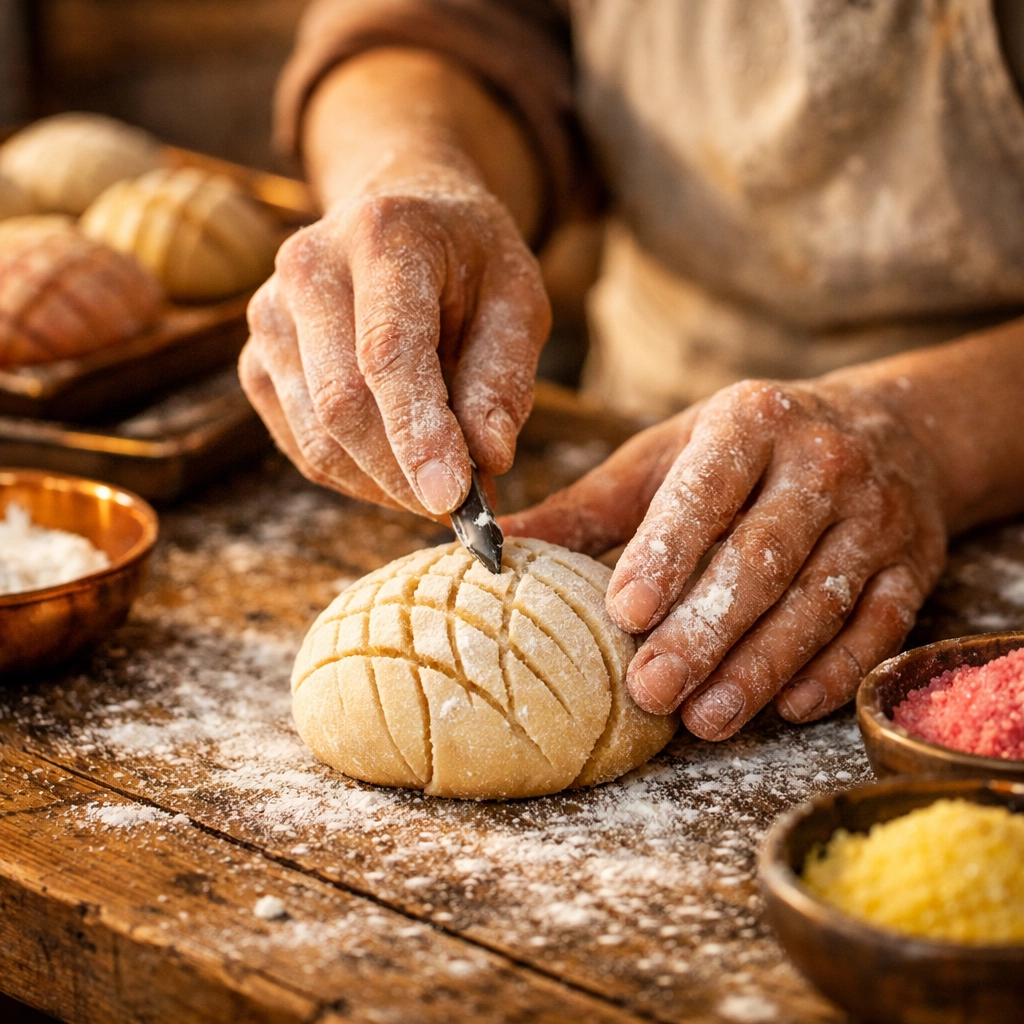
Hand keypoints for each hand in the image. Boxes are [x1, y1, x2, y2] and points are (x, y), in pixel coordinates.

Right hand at [239, 172, 550, 517]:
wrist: (402, 220)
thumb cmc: (469, 262)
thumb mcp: (517, 301)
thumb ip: (504, 378)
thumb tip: (489, 460)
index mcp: (381, 236)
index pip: (388, 352)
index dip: (418, 433)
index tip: (453, 499)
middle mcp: (308, 269)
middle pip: (341, 404)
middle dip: (406, 474)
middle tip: (468, 504)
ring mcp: (269, 317)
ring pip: (318, 439)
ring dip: (386, 484)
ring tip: (441, 481)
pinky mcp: (257, 362)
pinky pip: (304, 449)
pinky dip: (358, 478)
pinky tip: (401, 467)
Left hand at [503, 379, 947, 738]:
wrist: (880, 429)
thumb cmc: (744, 451)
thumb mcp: (666, 457)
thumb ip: (588, 508)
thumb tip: (492, 549)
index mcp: (752, 422)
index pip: (707, 490)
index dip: (668, 551)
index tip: (625, 611)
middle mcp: (823, 462)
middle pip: (762, 558)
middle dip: (705, 631)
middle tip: (650, 690)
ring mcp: (876, 517)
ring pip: (817, 602)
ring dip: (760, 667)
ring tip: (703, 718)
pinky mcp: (912, 565)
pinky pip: (876, 627)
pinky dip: (831, 672)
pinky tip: (785, 707)